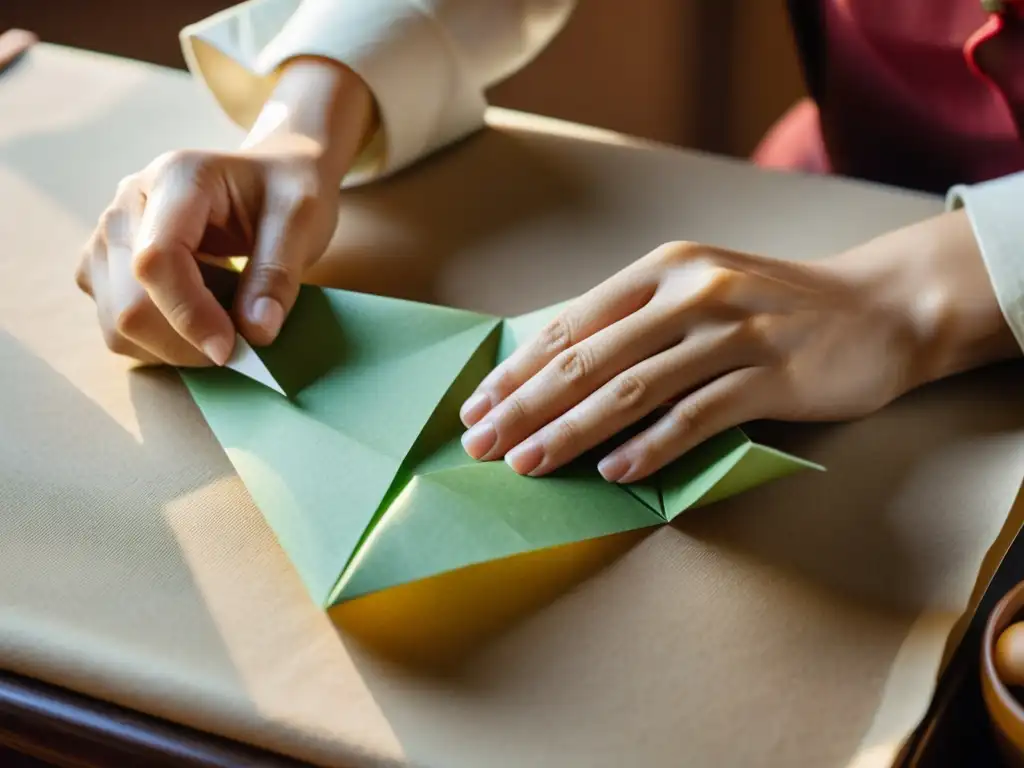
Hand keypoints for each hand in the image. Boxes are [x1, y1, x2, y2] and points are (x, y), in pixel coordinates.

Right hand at [75, 57, 373, 365]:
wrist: (270, 174)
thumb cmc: (287, 190)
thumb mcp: (301, 220)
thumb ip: (278, 274)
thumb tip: (255, 333)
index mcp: (175, 179)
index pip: (157, 259)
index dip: (190, 315)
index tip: (233, 349)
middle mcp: (127, 203)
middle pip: (128, 302)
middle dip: (185, 343)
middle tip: (239, 349)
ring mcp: (108, 236)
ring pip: (115, 324)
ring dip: (172, 347)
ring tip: (222, 326)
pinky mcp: (104, 266)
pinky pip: (115, 326)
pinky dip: (158, 343)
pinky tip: (198, 322)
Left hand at [458, 211, 1018, 482]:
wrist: (881, 306)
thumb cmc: (776, 304)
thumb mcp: (700, 290)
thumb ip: (638, 320)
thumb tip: (560, 368)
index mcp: (663, 268)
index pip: (574, 324)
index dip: (520, 369)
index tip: (478, 406)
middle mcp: (691, 291)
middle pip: (590, 358)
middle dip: (527, 406)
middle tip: (481, 445)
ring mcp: (732, 331)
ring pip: (633, 388)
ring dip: (572, 432)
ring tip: (528, 464)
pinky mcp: (770, 374)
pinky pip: (697, 416)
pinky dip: (651, 446)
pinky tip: (612, 472)